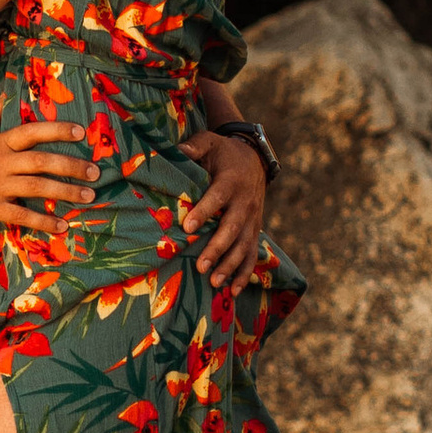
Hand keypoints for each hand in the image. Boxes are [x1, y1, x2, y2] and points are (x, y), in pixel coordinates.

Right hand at [0, 98, 98, 229]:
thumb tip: (7, 97)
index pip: (31, 131)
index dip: (58, 130)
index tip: (81, 132)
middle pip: (42, 160)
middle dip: (72, 166)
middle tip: (95, 172)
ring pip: (37, 187)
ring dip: (66, 193)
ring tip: (88, 196)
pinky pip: (22, 216)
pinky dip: (44, 222)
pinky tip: (61, 227)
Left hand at [181, 124, 267, 280]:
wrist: (254, 159)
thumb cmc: (223, 152)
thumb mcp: (210, 142)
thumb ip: (194, 146)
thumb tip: (177, 151)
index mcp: (231, 181)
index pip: (218, 197)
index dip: (204, 211)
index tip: (188, 227)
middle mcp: (245, 202)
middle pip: (232, 228)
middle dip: (217, 248)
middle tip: (201, 266)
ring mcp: (252, 218)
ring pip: (243, 245)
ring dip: (230, 265)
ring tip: (214, 282)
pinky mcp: (254, 229)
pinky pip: (252, 254)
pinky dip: (244, 273)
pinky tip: (233, 290)